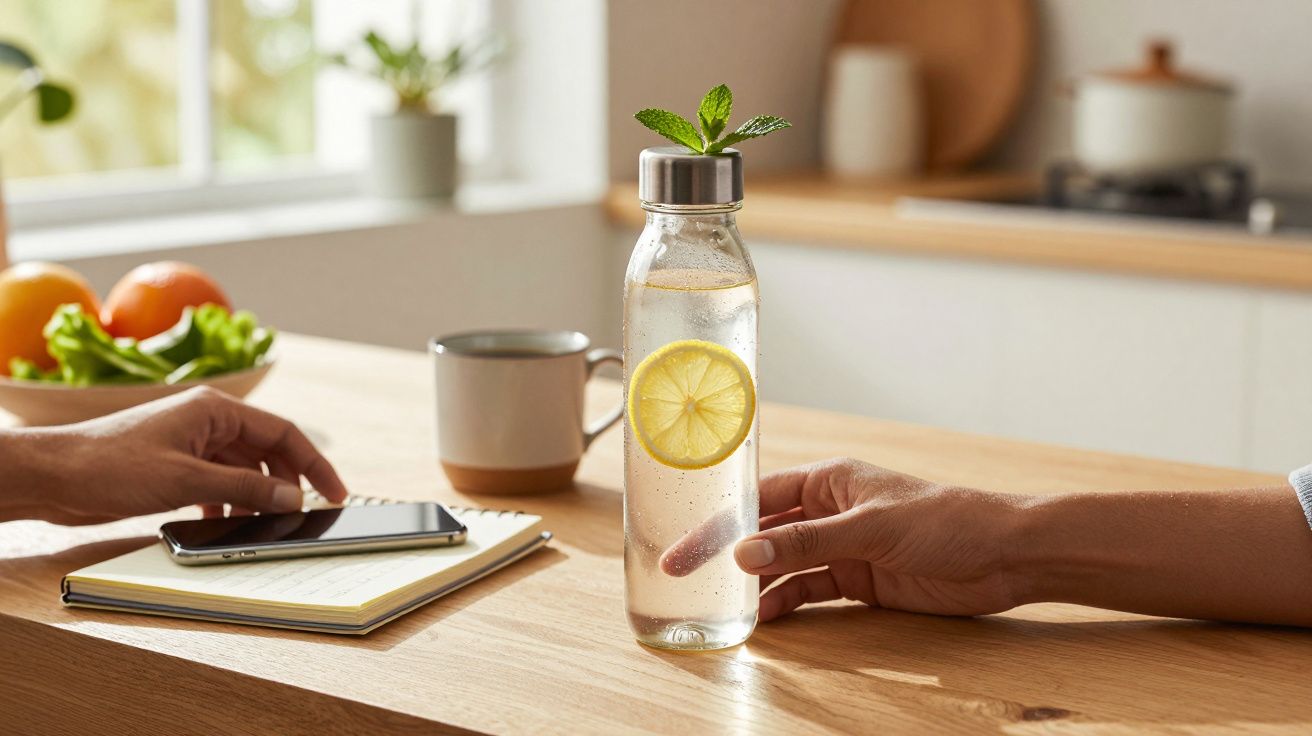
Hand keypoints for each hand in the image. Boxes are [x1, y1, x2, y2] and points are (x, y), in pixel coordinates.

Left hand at [3, 386, 346, 524]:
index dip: (315, 464)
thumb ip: (245, 489)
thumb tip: (293, 498)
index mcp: (216, 409)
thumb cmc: (109, 465)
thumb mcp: (186, 480)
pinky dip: (229, 501)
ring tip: (264, 523)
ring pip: (244, 469)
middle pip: (267, 451)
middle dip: (288, 483)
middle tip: (304, 514)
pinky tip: (224, 521)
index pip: (283, 433)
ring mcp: (191, 443)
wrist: (51, 476)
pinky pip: (219, 481)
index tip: (335, 492)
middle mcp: (208, 421)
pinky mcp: (175, 465)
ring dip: (256, 495)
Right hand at [661, 458, 1026, 621]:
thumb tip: (745, 554)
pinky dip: (787, 602)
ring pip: (784, 565)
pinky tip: (765, 618)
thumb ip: (806, 542)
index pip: (759, 498)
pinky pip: (811, 590)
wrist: (1004, 555)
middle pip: (764, 532)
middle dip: (725, 552)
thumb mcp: (870, 528)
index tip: (685, 543)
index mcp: (829, 480)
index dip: (720, 520)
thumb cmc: (944, 519)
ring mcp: (843, 547)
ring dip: (755, 584)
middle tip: (682, 573)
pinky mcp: (860, 580)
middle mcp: (830, 511)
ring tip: (719, 605)